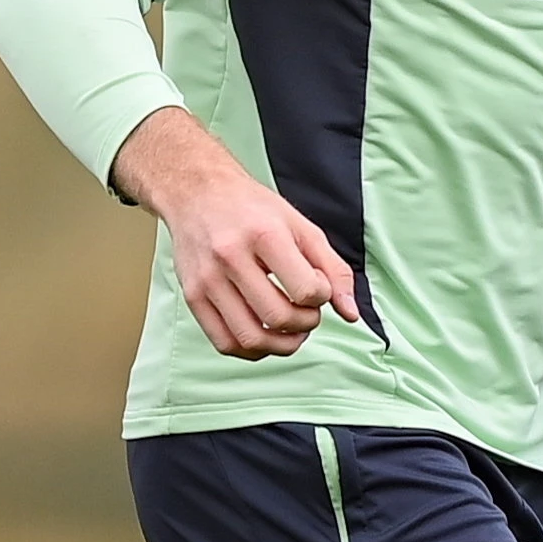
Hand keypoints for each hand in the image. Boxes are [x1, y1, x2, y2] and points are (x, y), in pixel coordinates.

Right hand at [111, 107, 359, 358]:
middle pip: (279, 317)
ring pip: (251, 338)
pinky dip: (251, 350)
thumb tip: (350, 313)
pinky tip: (263, 335)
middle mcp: (231, 257)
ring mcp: (207, 279)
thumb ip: (332, 268)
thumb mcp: (300, 226)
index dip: (322, 297)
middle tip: (307, 312)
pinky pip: (224, 342)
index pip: (306, 290)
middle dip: (306, 323)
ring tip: (290, 330)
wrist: (197, 191)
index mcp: (264, 235)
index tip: (317, 288)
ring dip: (281, 345)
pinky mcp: (192, 296)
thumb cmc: (250, 208)